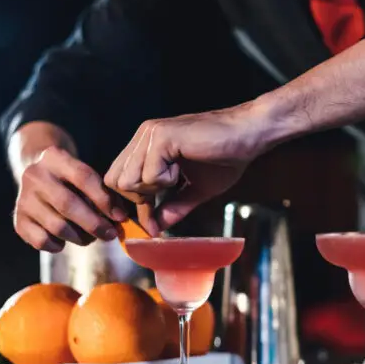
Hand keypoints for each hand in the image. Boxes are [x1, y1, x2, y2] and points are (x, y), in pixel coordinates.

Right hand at [14, 146, 129, 251]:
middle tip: (110, 234)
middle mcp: (34, 175)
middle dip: (94, 223)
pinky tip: (66, 241)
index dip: (104, 199)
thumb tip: (120, 218)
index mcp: (54, 157)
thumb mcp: (84, 175)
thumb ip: (103, 192)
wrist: (37, 178)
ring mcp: (23, 198)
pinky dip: (59, 245)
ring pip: (57, 226)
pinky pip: (42, 241)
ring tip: (91, 237)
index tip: (120, 217)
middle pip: (68, 204)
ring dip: (80, 237)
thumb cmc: (71, 180)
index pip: (83, 177)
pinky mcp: (18, 220)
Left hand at [105, 103, 266, 232]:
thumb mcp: (195, 190)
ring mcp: (151, 134)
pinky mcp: (162, 137)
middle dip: (139, 199)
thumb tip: (156, 229)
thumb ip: (173, 207)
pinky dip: (166, 181)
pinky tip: (183, 167)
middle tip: (166, 194)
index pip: (117, 179)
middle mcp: (144, 136)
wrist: (249, 135)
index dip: (132, 204)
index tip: (150, 222)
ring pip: (127, 180)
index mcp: (147, 145)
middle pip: (115, 182)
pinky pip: (148, 175)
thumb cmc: (226, 157)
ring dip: (153, 188)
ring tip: (177, 177)